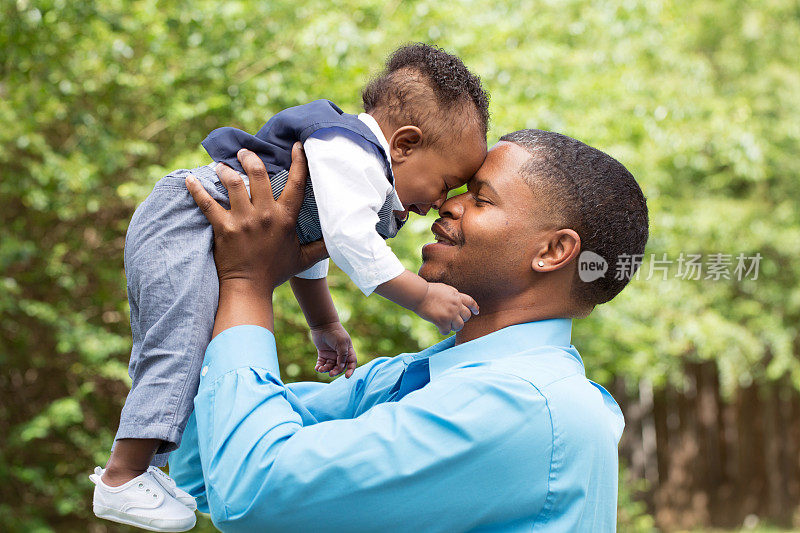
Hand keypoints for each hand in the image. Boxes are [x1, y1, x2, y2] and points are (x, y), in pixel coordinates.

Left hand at [185, 144, 327, 294]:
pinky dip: (196, 189)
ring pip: (233, 183)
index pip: (296, 183)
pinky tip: (189, 179)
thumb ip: (323, 246)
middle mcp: (264, 215)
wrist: (249, 289)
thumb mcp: (304, 259)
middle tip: (244, 153)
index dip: (299, 162)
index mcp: (285, 218)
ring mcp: (242, 220)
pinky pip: (207, 203)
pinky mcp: (222, 228)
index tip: (297, 146)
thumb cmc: (276, 272)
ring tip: (221, 165)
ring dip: (225, 170)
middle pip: (258, 174)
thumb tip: (343, 240)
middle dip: (250, 158)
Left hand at [311, 322, 356, 378]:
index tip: (347, 377)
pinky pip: (322, 363)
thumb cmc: (334, 333)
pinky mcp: (323, 354)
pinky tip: (317, 368)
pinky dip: (320, 367)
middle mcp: (340, 354)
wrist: (322, 325)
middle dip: (336, 371)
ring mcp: (331, 354)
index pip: (351, 363)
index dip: (350, 370)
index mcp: (348, 350)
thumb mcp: (341, 343)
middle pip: (340, 367)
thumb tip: (341, 367)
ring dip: (326, 370)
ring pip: (330, 366)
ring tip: (321, 369)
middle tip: (331, 373)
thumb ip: (343, 356)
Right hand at [415, 282, 478, 334]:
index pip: (471, 302)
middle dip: (461, 319)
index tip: (476, 312)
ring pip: (459, 326)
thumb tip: (457, 301)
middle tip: (453, 319)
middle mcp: (456, 305)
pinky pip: (447, 331)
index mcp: (457, 296)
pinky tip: (438, 327)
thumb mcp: (445, 289)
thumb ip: (453, 296)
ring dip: (453, 326)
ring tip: (446, 324)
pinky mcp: (442, 321)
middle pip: (467, 317)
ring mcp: (450, 314)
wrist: (419, 294)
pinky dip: (443, 330)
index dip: (474, 308)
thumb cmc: (428, 290)